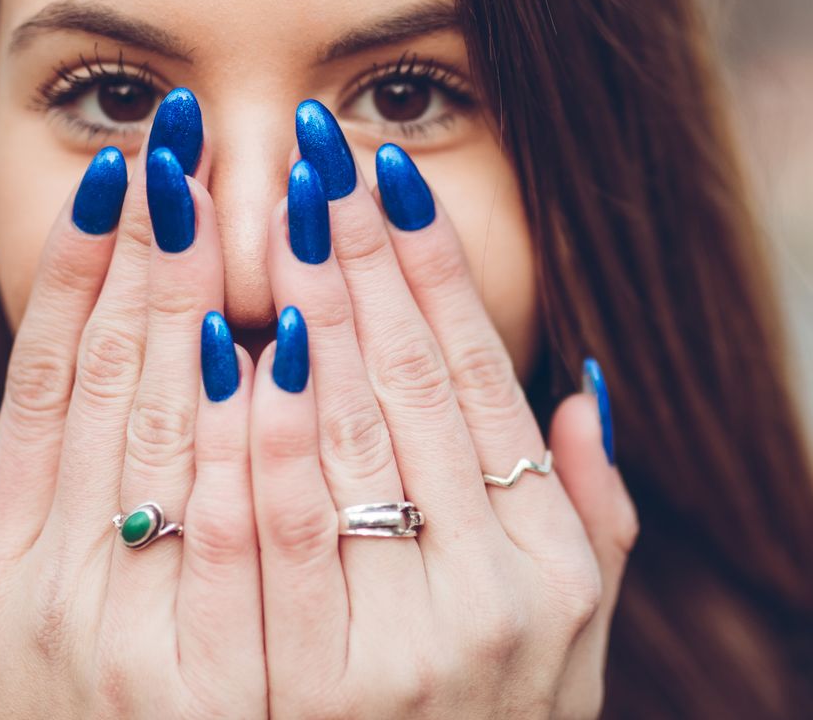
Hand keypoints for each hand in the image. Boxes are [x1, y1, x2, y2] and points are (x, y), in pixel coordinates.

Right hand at [0, 101, 265, 717]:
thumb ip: (1, 507)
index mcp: (1, 557)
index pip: (44, 372)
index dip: (74, 263)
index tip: (115, 171)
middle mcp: (50, 589)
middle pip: (110, 378)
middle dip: (150, 249)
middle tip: (179, 143)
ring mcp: (136, 642)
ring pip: (176, 431)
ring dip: (208, 307)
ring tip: (242, 196)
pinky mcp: (230, 696)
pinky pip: (247, 536)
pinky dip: (260, 435)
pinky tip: (281, 343)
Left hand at [250, 100, 638, 718]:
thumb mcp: (571, 633)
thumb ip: (589, 515)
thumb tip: (586, 390)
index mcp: (542, 557)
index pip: (477, 374)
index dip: (433, 264)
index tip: (388, 173)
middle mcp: (486, 591)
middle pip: (408, 382)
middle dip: (361, 254)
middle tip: (321, 152)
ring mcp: (400, 642)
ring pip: (345, 437)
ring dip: (307, 309)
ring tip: (277, 208)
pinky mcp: (305, 695)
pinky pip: (279, 537)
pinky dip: (258, 434)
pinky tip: (228, 341)